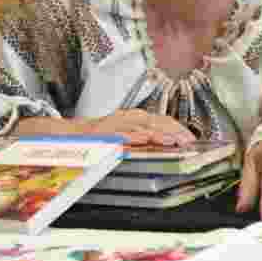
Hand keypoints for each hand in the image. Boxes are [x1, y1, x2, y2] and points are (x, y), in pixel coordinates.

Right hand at [80, 109, 196, 145]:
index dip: (178, 128)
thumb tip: (169, 143)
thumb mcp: (125, 132)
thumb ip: (144, 136)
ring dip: (158, 133)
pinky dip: (133, 135)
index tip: (191, 138)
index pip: (162, 120)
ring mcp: (115, 124)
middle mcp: (127, 117)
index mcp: (134, 117)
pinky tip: (144, 139)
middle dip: (174, 131)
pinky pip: (120, 133)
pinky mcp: (102, 132)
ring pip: (141, 126)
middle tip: (187, 141)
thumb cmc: (99, 136)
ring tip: (173, 140)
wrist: (70, 134)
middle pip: (156, 121)